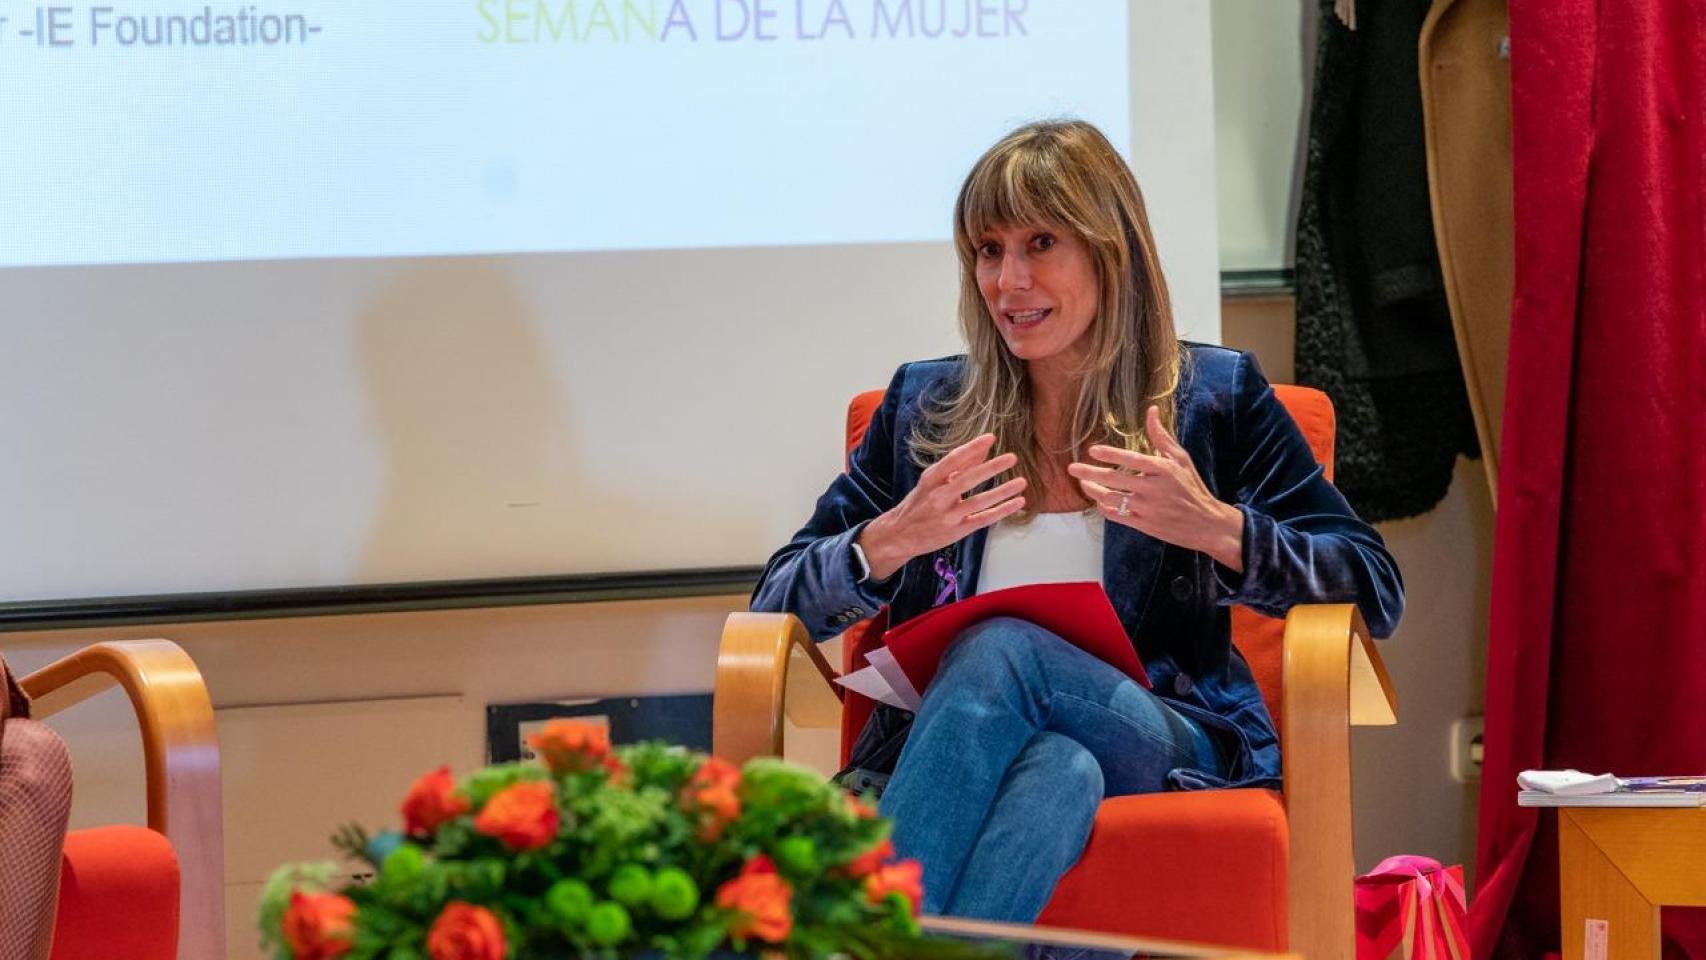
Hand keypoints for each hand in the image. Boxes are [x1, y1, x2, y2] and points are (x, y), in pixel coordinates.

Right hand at [858, 434, 1026, 580]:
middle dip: (990, 468)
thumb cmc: (920, 503)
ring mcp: (947, 516)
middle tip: (1012, 457)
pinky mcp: (956, 531)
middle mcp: (938, 497)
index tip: (990, 438)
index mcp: (931, 479)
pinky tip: (1017, 503)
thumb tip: (983, 448)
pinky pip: (983, 519)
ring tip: (1021, 482)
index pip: (952, 460)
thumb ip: (959, 466)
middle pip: (967, 480)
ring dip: (1002, 492)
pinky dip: (1002, 511)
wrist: (899, 535)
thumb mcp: (934, 481)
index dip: (972, 448)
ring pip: (978, 502)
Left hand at [1066, 406, 1244, 570]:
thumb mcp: (1181, 459)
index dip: (1112, 454)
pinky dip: (1105, 509)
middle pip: (1116, 480)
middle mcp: (1154, 489)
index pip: (1133, 459)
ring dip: (1094, 491)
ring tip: (1084, 483)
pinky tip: (1099, 501)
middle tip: (1072, 468)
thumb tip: (1151, 410)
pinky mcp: (1145, 525)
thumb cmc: (1192, 487)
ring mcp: (1148, 508)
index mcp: (1164, 470)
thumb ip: (1161, 436)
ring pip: (1113, 499)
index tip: (1092, 450)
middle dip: (1091, 473)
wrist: (1206, 523)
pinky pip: (1118, 516)